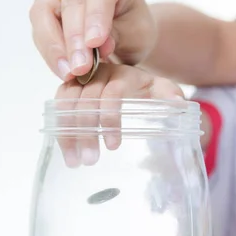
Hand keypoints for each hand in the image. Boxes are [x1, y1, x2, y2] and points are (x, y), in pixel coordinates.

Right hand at [29, 0, 156, 80]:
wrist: (125, 33)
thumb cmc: (133, 26)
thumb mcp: (137, 32)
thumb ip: (116, 35)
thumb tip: (96, 46)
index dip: (96, 16)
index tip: (95, 42)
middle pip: (70, 1)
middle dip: (74, 38)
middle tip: (81, 66)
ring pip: (44, 13)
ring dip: (55, 47)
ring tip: (69, 72)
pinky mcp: (45, 11)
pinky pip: (40, 30)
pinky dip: (51, 53)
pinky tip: (63, 70)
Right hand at [54, 63, 183, 167]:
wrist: (135, 82)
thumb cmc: (150, 90)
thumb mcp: (163, 91)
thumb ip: (170, 95)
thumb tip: (177, 104)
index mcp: (123, 74)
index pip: (112, 93)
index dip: (110, 118)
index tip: (114, 146)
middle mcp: (99, 73)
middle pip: (86, 100)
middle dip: (87, 132)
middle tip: (91, 161)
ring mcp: (81, 80)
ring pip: (67, 103)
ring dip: (68, 133)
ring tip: (74, 162)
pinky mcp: (69, 89)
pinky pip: (58, 105)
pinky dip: (59, 128)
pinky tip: (64, 150)